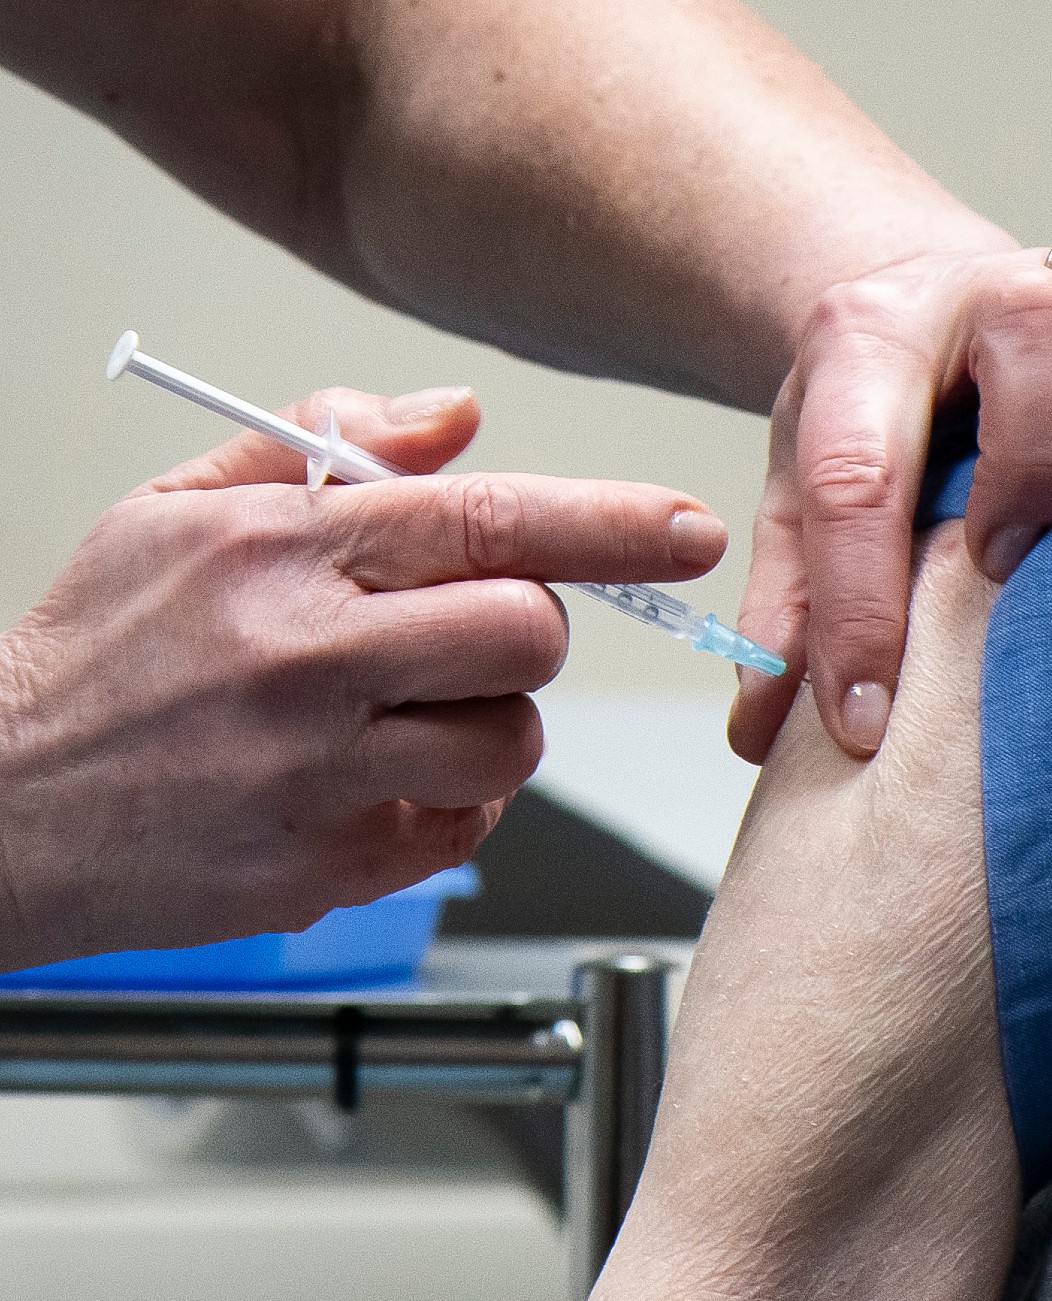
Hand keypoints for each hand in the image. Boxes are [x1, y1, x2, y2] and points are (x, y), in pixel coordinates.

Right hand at [0, 387, 726, 970]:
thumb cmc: (99, 653)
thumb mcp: (181, 511)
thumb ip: (328, 450)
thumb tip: (458, 416)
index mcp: (282, 552)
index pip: (487, 520)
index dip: (611, 524)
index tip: (687, 528)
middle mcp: (306, 658)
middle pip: (528, 635)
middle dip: (524, 631)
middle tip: (462, 635)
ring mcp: (317, 772)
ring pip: (512, 740)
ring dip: (490, 724)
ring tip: (404, 716)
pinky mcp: (324, 867)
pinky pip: (466, 827)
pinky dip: (448, 802)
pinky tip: (374, 779)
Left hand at [729, 229, 1051, 760]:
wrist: (922, 305)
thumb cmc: (873, 416)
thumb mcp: (804, 498)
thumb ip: (787, 603)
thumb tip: (760, 731)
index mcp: (864, 346)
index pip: (856, 473)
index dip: (858, 608)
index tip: (867, 720)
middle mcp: (970, 291)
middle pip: (1019, 319)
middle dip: (1029, 453)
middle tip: (1015, 562)